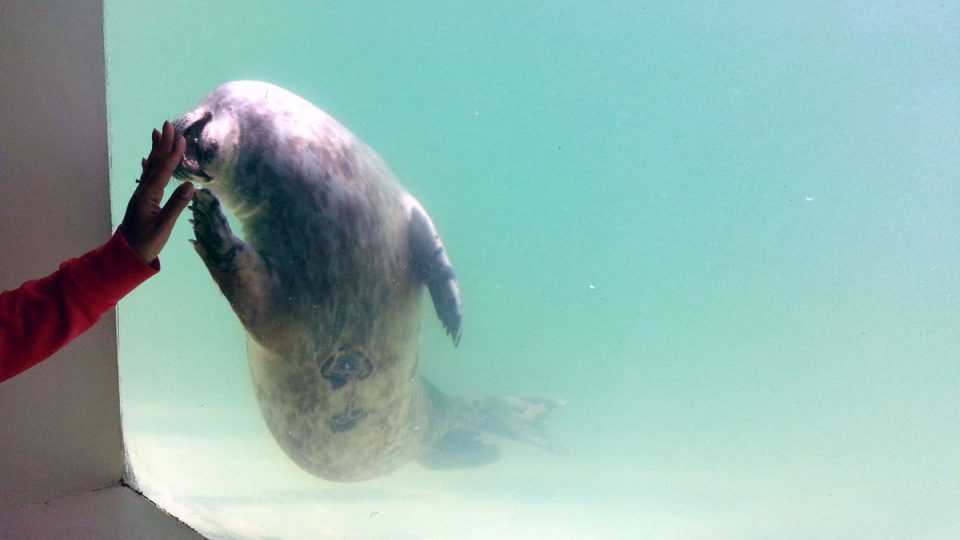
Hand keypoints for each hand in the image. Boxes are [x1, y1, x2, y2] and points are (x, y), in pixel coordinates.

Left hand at [119, 121, 194, 263]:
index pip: (164, 170)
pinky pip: (147, 176)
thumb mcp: (163, 226)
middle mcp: (143, 191)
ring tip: (157, 133)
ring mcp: (141, 194)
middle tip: (167, 125)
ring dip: (155, 150)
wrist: (127, 255)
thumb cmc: (146, 243)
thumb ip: (176, 205)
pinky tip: (147, 159)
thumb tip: (191, 185)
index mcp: (148, 195)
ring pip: (150, 167)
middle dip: (162, 144)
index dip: (173, 154)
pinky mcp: (142, 200)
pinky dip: (149, 164)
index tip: (181, 138)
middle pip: (154, 163)